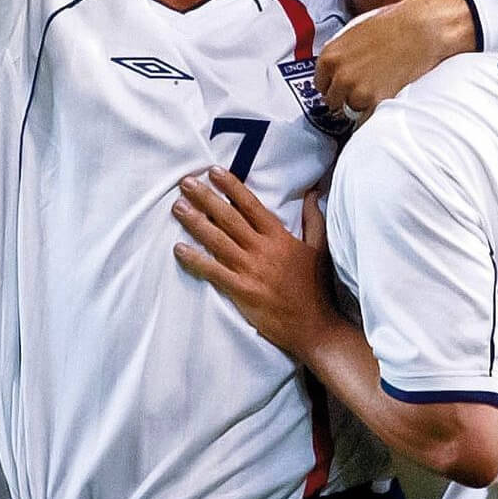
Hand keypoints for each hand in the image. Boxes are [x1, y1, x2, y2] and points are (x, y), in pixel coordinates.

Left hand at [172, 168, 337, 360]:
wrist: (315, 326)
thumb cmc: (317, 287)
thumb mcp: (319, 247)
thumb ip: (313, 218)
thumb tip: (313, 192)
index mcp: (279, 236)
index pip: (251, 205)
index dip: (231, 186)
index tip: (214, 171)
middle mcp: (262, 249)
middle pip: (228, 218)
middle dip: (205, 198)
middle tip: (185, 183)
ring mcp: (251, 270)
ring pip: (217, 241)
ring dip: (195, 222)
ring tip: (178, 207)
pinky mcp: (243, 292)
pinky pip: (214, 272)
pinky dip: (195, 260)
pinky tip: (178, 249)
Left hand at [316, 0, 474, 120]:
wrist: (421, 30)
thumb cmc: (394, 25)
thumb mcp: (356, 33)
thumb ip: (343, 53)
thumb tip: (340, 67)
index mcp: (330, 56)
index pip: (320, 83)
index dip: (334, 85)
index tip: (342, 87)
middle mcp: (338, 75)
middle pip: (333, 100)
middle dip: (346, 96)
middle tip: (364, 89)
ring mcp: (355, 90)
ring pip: (351, 109)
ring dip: (363, 104)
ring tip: (380, 88)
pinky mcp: (374, 101)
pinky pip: (368, 115)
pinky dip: (376, 110)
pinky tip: (387, 94)